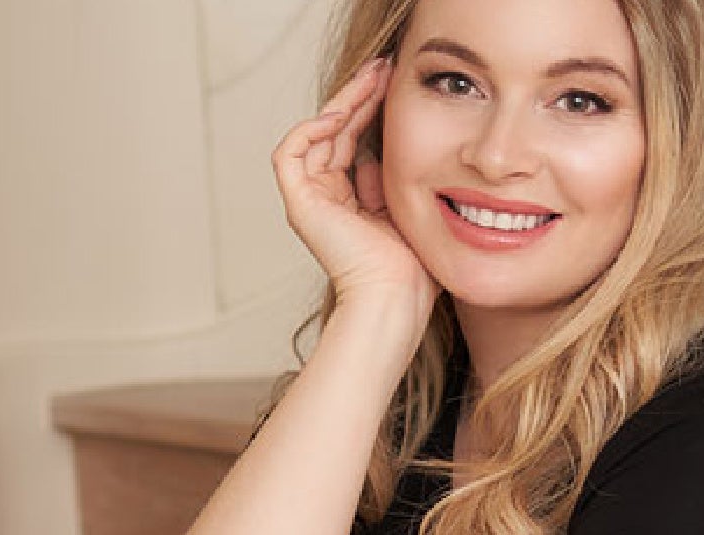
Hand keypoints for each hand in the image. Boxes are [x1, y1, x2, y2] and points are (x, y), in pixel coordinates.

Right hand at [273, 55, 440, 329]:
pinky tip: (341, 114)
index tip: (394, 85)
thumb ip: (393, 181)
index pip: (355, 143)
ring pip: (317, 135)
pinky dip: (312, 128)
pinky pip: (291, 151)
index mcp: (352, 205)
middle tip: (382, 68)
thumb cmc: (412, 271)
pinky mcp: (299, 204)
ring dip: (342, 103)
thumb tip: (384, 154)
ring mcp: (311, 202)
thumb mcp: (408, 211)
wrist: (395, 297)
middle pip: (336, 133)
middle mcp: (327, 201)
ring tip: (370, 80)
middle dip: (358, 97)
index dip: (370, 111)